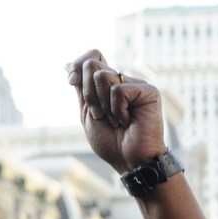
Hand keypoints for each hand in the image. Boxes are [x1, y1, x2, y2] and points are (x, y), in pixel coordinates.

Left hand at [65, 50, 166, 173]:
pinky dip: (117, 110)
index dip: (77, 65)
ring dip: (103, 104)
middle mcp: (125, 81)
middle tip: (101, 115)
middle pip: (92, 64)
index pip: (92, 56)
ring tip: (116, 121)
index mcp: (111, 84)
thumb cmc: (112, 143)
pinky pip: (118, 90)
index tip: (72, 82)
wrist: (131, 162)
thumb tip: (68, 64)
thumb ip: (81, 88)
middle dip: (89, 93)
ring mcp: (138, 85)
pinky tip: (129, 121)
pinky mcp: (149, 92)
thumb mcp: (87, 112)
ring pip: (102, 76)